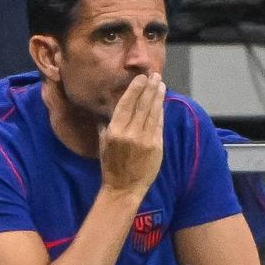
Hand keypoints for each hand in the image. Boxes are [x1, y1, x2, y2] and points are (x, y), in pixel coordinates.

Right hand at [99, 71, 164, 195]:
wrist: (123, 189)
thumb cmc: (111, 166)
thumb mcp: (103, 144)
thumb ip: (106, 126)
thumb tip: (108, 109)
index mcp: (115, 131)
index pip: (127, 104)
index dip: (135, 89)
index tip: (141, 78)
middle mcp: (130, 133)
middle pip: (143, 105)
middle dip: (150, 88)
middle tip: (155, 76)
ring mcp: (145, 140)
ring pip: (153, 112)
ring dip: (158, 97)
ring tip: (161, 85)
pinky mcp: (156, 147)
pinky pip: (159, 125)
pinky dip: (160, 112)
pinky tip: (162, 103)